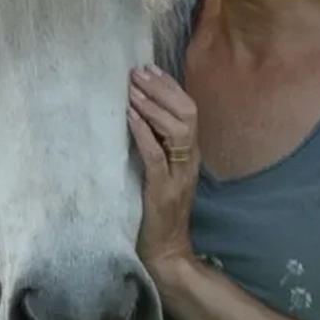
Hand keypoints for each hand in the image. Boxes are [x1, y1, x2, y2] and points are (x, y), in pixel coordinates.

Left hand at [126, 64, 199, 277]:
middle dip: (162, 89)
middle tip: (137, 72)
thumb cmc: (158, 212)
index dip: (169, 86)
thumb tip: (138, 113)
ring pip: (177, 130)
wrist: (167, 251)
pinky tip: (129, 117)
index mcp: (190, 154)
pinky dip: (143, 133)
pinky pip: (157, 155)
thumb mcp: (161, 172)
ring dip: (152, 106)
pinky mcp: (163, 190)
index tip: (148, 68)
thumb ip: (157, 145)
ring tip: (131, 90)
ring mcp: (179, 175)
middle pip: (187, 113)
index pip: (189, 110)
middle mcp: (190, 160)